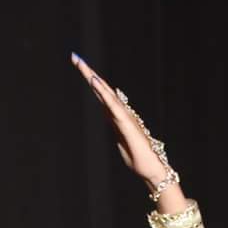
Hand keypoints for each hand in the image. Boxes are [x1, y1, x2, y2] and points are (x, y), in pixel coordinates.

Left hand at [70, 54, 165, 190]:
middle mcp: (120, 113)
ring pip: (106, 93)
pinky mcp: (125, 124)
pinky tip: (95, 82)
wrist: (152, 169)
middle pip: (102, 90)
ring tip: (81, 64)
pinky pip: (112, 105)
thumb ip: (116, 129)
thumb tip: (111, 121)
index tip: (81, 68)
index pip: (102, 96)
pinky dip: (103, 93)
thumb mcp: (122, 142)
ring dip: (93, 78)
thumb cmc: (138, 159)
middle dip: (88, 73)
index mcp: (117, 117)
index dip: (92, 83)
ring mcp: (123, 117)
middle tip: (76, 58)